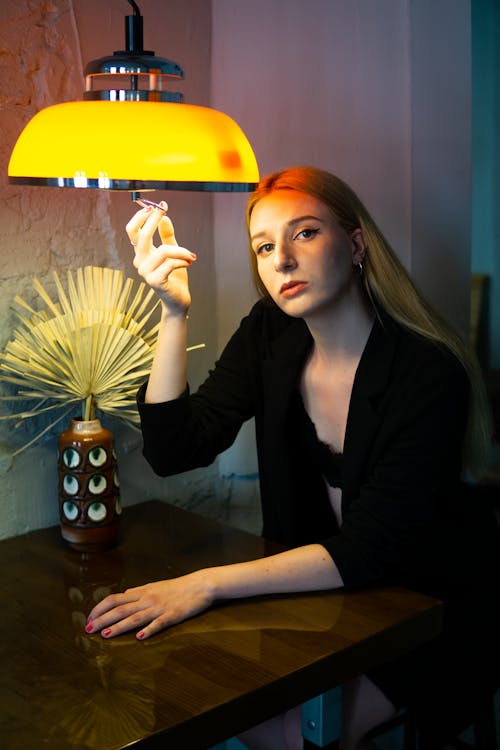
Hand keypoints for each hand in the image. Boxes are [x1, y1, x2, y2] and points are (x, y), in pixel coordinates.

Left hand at [85, 571, 214, 639]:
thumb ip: (139, 591)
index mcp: (142, 591)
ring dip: (119, 626)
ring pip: (135, 617)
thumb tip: (124, 593)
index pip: (115, 598)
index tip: (89, 618)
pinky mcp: (172, 615)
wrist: (200, 585)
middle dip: (102, 619)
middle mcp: (147, 599)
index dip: (100, 608)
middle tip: (88, 629)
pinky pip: (159, 623)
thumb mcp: (155, 586)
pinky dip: (149, 630)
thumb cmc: (177, 586)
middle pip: (120, 609)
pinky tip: (140, 638)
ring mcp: (159, 607)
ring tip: (105, 635)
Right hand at [126, 201, 196, 315]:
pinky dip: (183, 261)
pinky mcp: (155, 281)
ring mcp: (145, 272)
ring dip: (181, 251)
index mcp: (141, 253)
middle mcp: (139, 261)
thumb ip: (167, 236)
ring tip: (191, 255)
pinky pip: (170, 264)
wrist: (178, 300)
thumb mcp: (173, 252)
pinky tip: (190, 263)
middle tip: (165, 211)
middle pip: (142, 236)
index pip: (132, 231)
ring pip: (164, 251)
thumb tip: (164, 217)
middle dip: (153, 220)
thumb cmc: (175, 277)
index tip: (158, 206)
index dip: (141, 216)